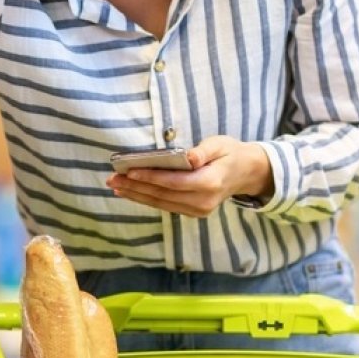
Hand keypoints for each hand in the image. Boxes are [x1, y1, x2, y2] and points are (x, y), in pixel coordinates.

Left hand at [105, 136, 270, 216]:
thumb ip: (203, 151)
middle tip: (112, 179)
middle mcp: (203, 201)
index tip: (129, 171)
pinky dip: (146, 199)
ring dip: (136, 195)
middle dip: (135, 186)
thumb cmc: (229, 153)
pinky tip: (130, 192)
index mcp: (210, 183)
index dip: (150, 177)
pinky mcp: (193, 212)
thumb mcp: (220, 144)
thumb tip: (189, 157)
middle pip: (163, 194)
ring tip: (115, 186)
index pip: (174, 182)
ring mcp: (198, 210)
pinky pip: (165, 206)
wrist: (245, 173)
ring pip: (161, 203)